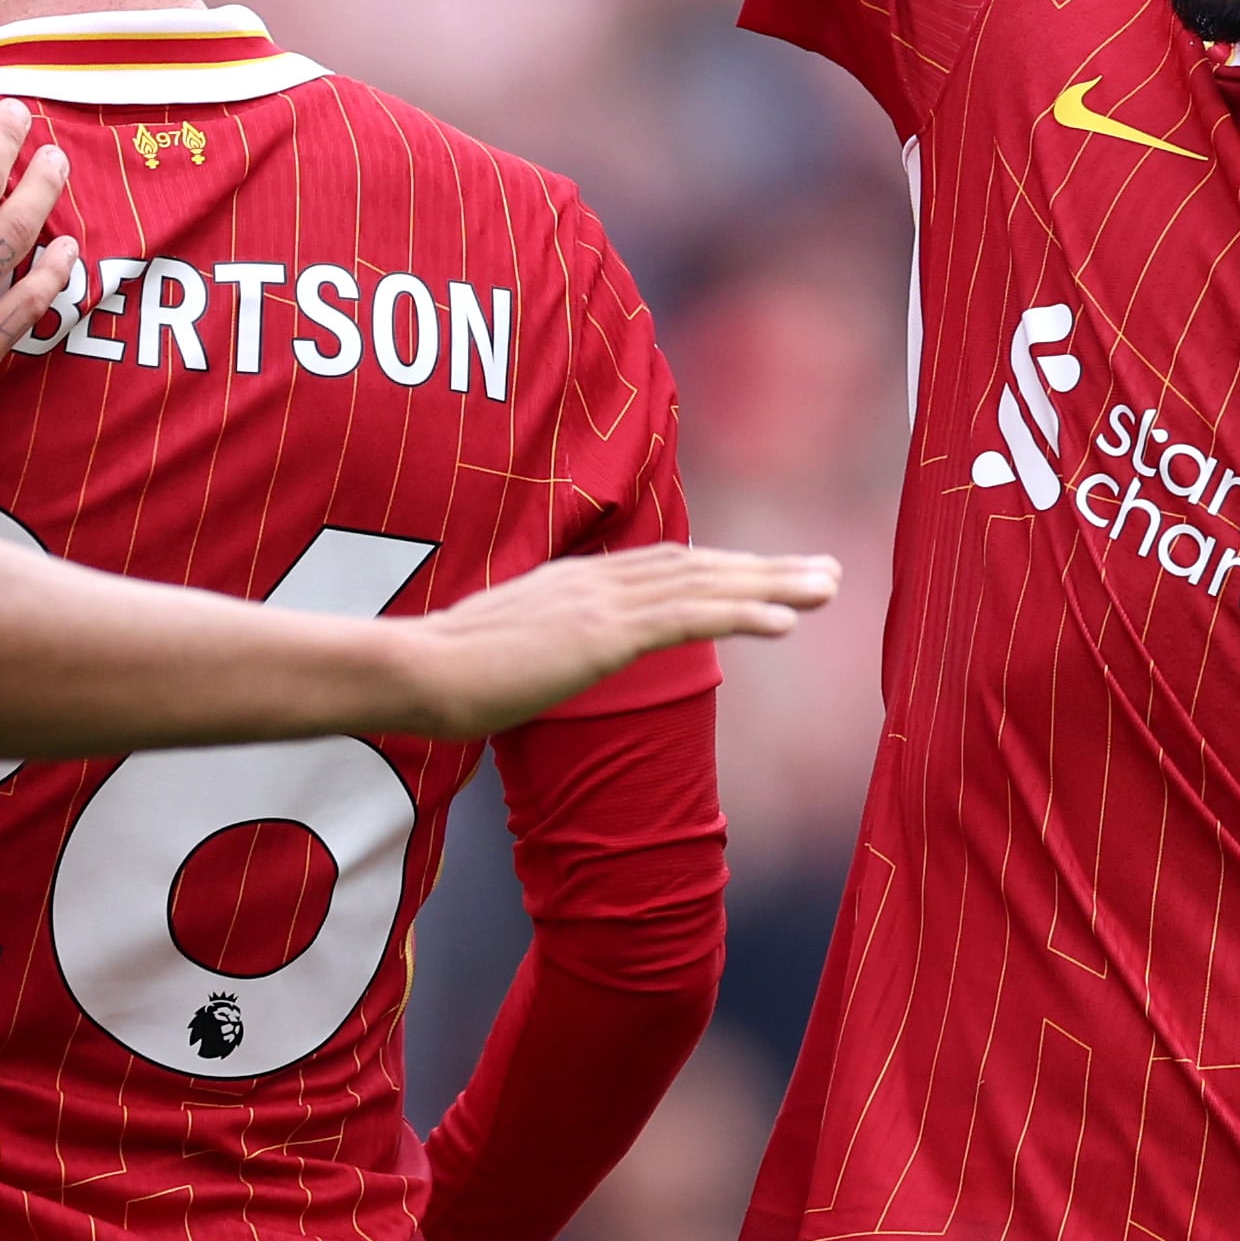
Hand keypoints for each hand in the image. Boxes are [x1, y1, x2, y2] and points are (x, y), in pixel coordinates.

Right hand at [390, 544, 837, 740]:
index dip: (723, 568)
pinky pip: (687, 619)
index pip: (665, 567)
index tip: (770, 574)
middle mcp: (595, 581)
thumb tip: (545, 664)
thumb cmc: (441, 674)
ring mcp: (599, 604)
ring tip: (827, 589)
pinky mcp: (602, 635)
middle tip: (828, 571)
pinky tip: (785, 621)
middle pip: (699, 565)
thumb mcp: (503, 651)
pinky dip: (742, 613)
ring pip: (706, 585)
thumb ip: (538, 648)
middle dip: (767, 568)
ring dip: (773, 584)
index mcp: (574, 582)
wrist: (411, 673)